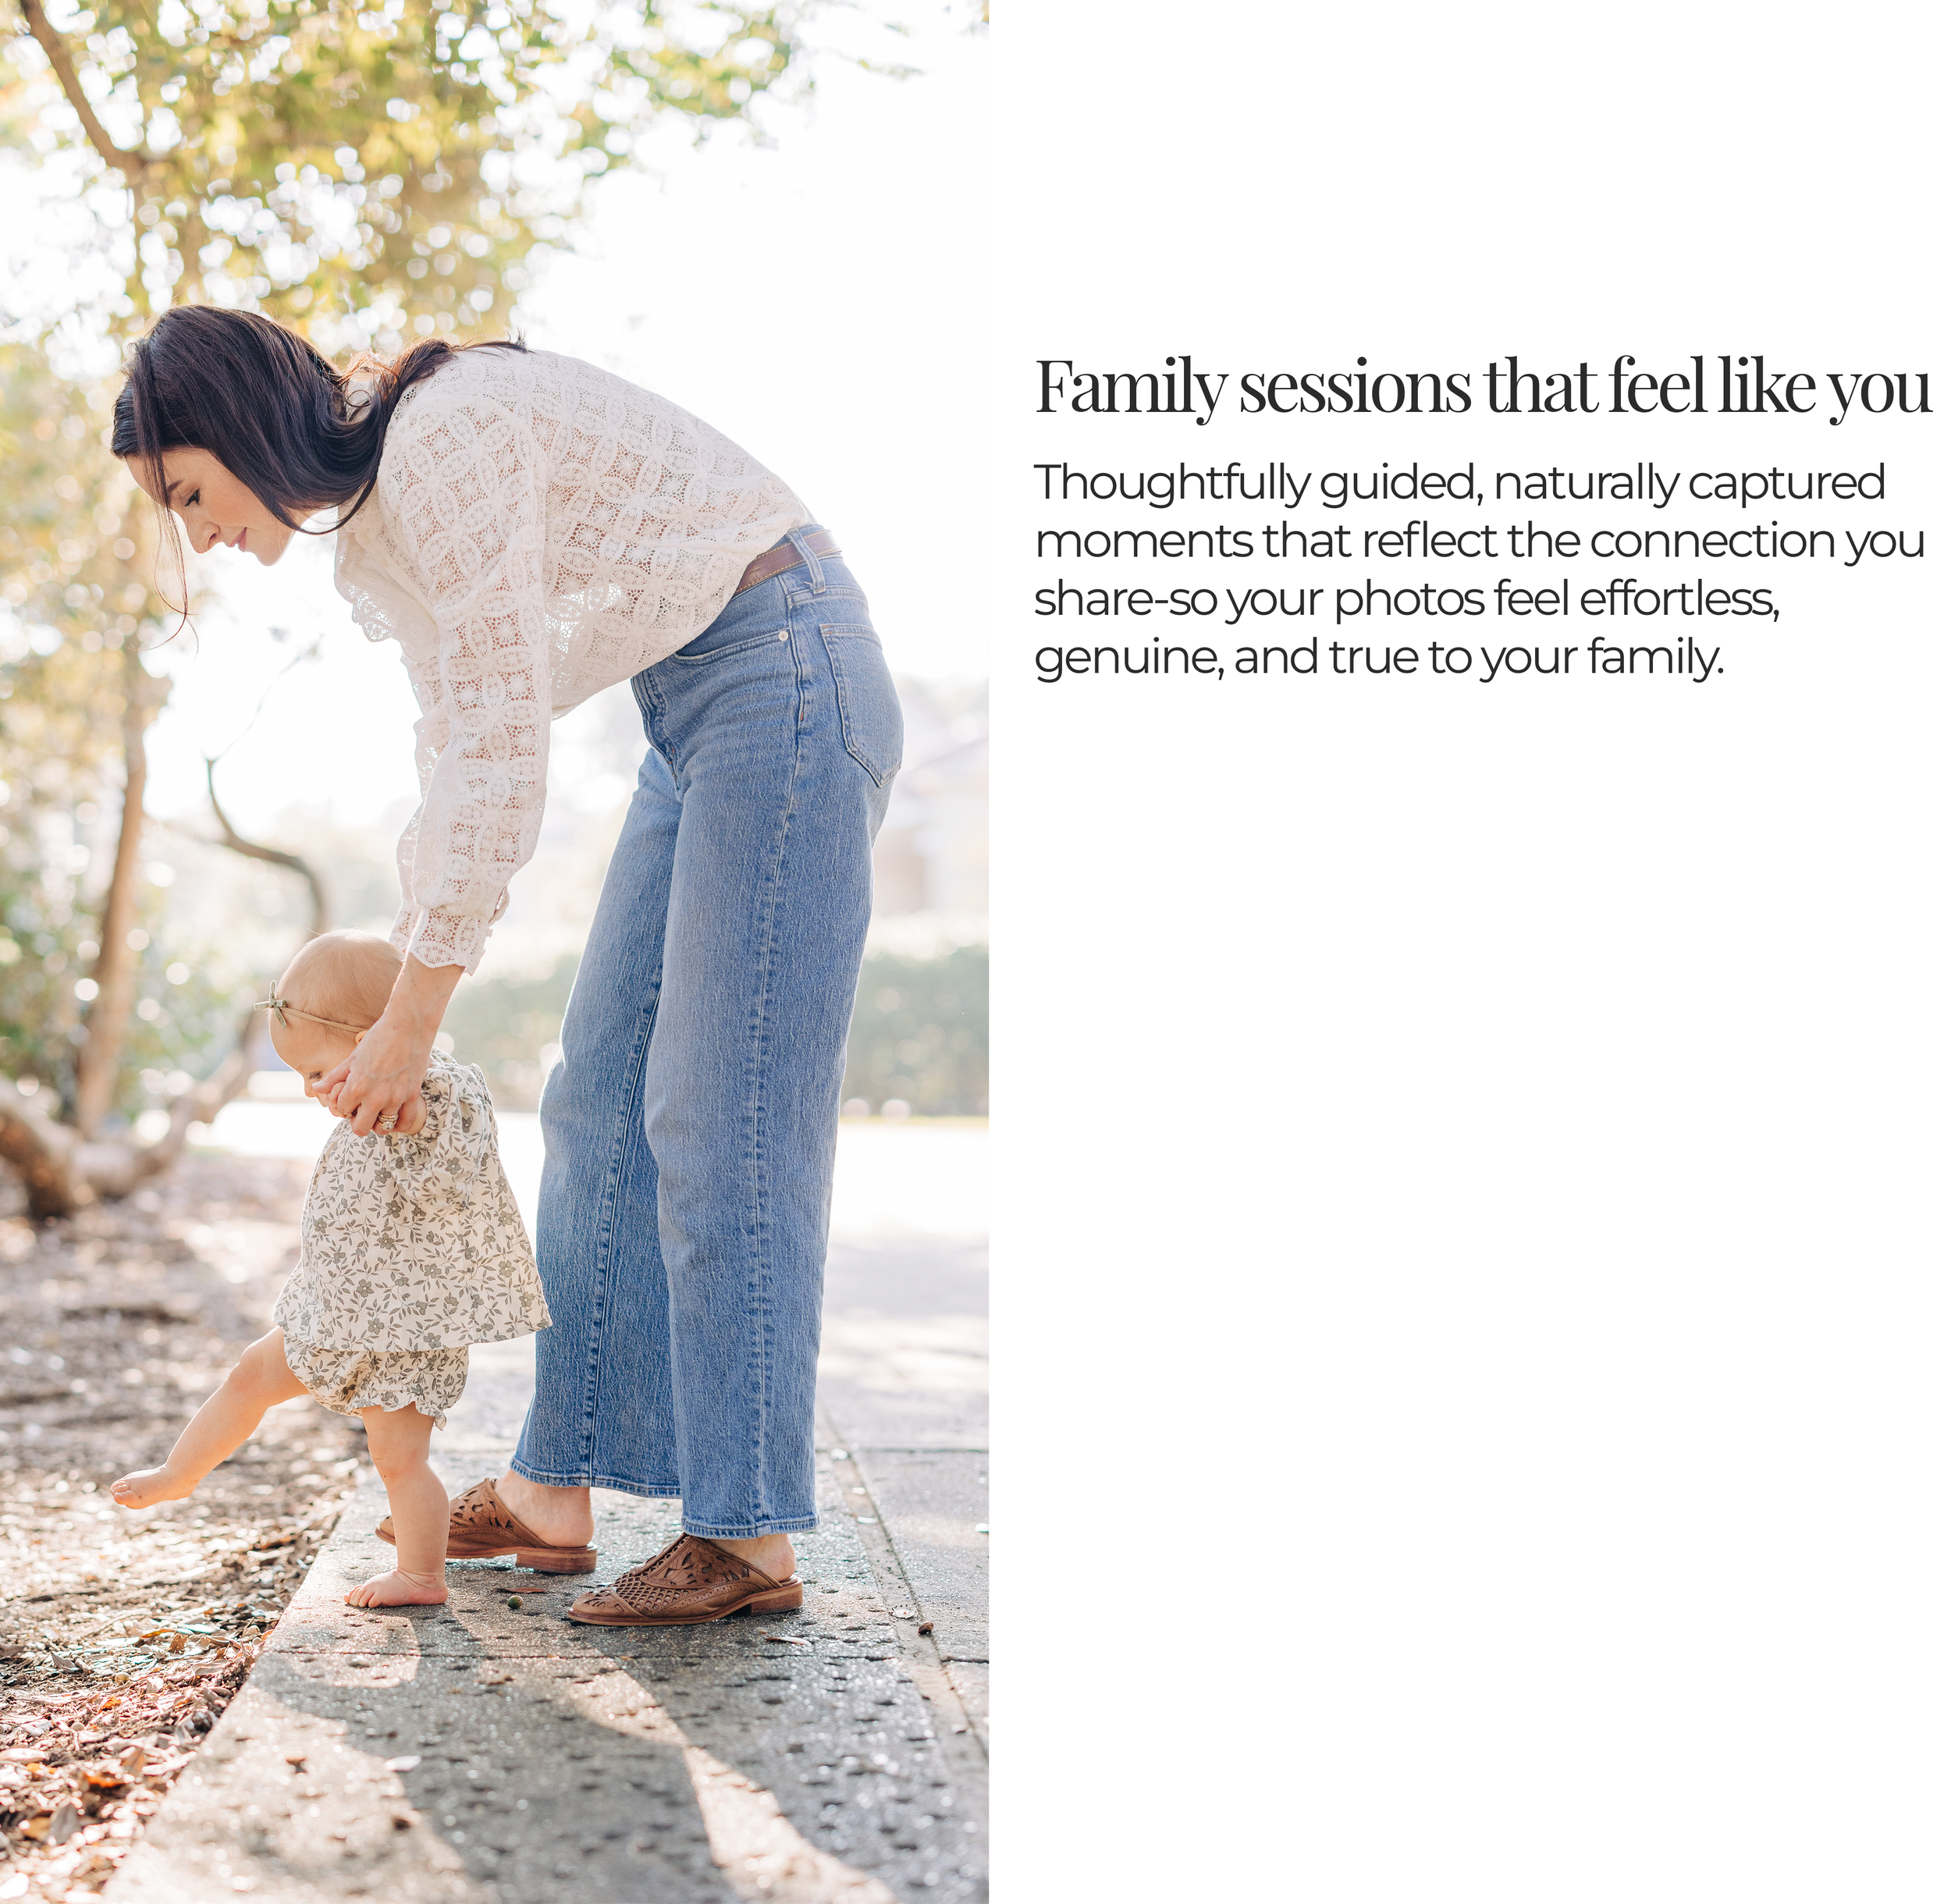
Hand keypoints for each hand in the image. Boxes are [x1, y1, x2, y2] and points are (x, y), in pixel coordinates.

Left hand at [321, 954, 462, 1136]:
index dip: (345, 1106)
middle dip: (358, 1121)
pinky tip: (395, 1115)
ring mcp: (396, 1097)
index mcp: (357, 1086)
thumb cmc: (379, 1037)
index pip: (343, 1110)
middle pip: (361, 1128)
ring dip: (379, 1121)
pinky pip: (406, 1122)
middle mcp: (375, 1096)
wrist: (409, 1025)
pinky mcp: (412, 1095)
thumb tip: (317, 1090)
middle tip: (362, 1110)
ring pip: (383, 1127)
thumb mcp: (353, 1057)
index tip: (350, 1099)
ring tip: (379, 1110)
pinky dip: (400, 1124)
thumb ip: (334, 1077)